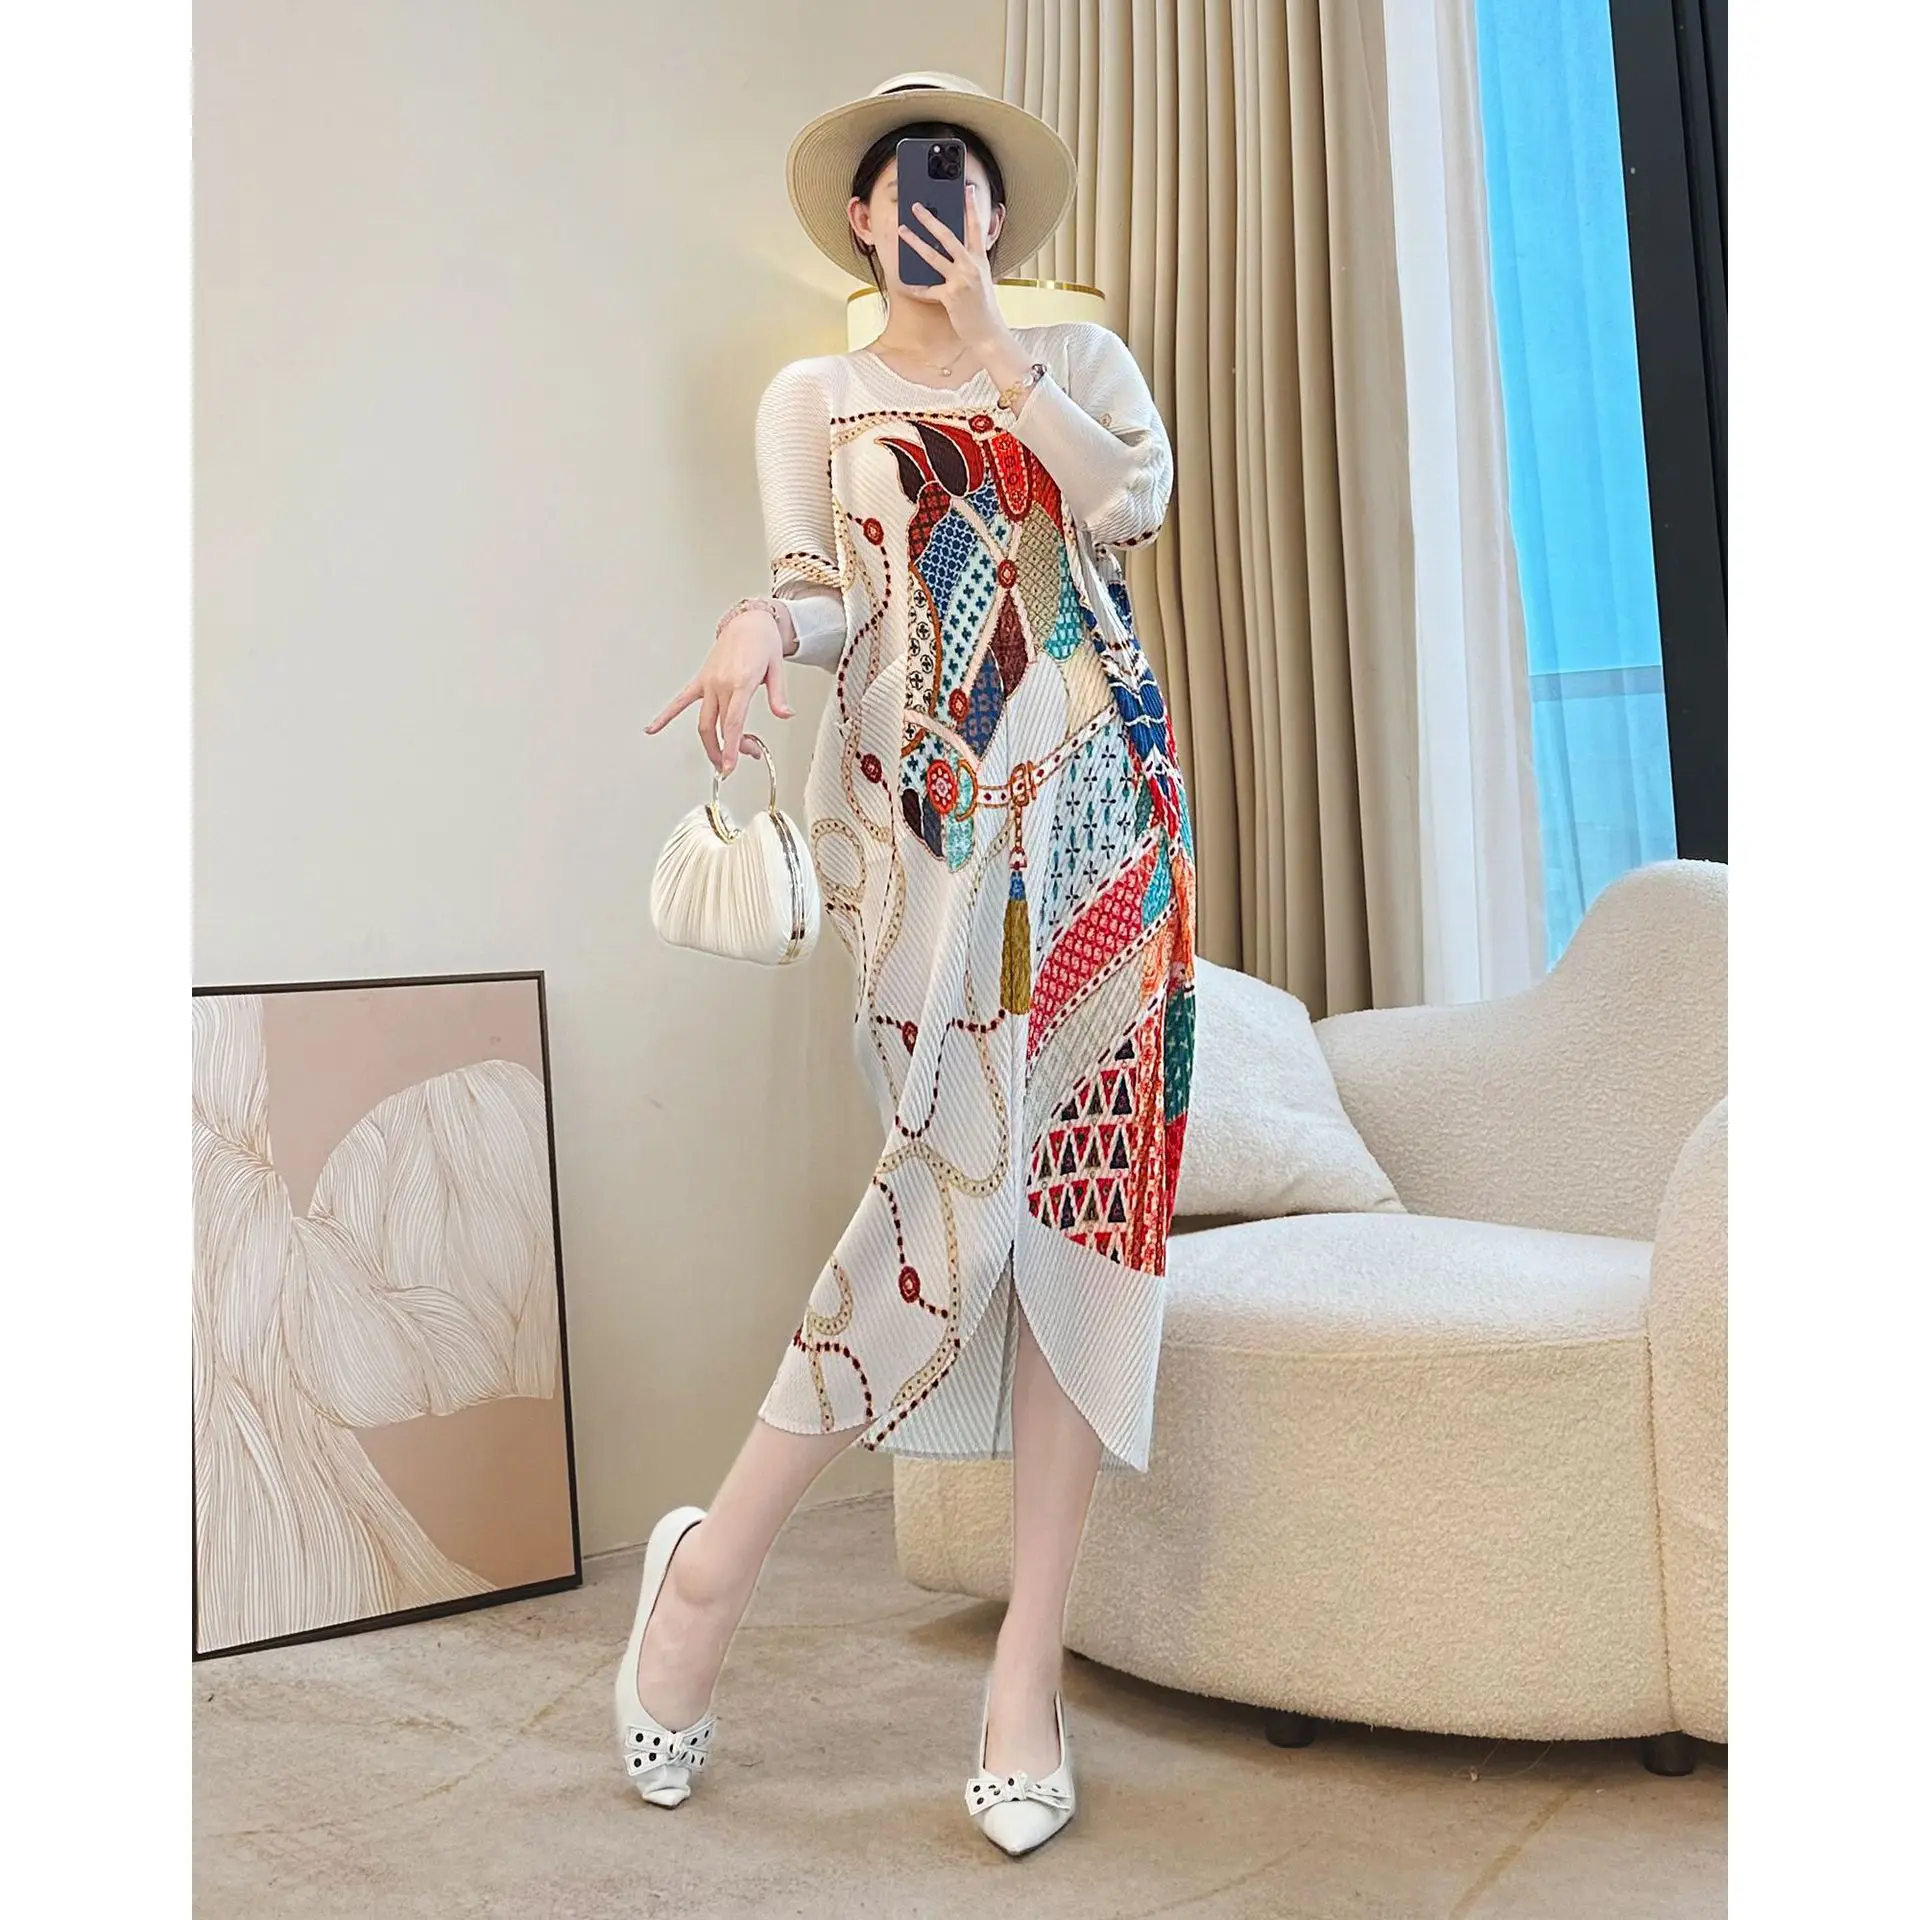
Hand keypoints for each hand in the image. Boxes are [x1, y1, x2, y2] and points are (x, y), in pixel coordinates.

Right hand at [644, 606, 791, 775]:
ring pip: (703, 721)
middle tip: (741, 760)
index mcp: (740, 682)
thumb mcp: (778, 669)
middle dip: (729, 749)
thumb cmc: (762, 642)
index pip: (733, 722)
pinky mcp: (701, 680)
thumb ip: (779, 696)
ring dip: (710, 744)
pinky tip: (653, 728)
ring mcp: (708, 682)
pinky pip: (681, 700)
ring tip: (718, 759)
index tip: (729, 766)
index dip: (731, 748)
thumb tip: (785, 714)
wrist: (748, 622)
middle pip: (719, 726)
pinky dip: (666, 715)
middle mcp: (720, 683)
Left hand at [899, 186, 1013, 356]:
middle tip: (916, 206)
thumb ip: (969, 263)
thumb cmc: (983, 308)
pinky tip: (905, 283)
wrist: (989, 333)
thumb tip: (950, 251)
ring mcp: (960, 281)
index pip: (976, 227)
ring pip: (933, 256)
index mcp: (980, 260)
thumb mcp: (981, 280)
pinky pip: (928, 289)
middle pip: (948, 236)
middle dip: (930, 219)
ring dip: (915, 242)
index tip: (967, 188)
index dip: (972, 206)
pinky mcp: (950, 297)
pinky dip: (916, 288)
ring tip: (901, 230)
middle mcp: (971, 266)